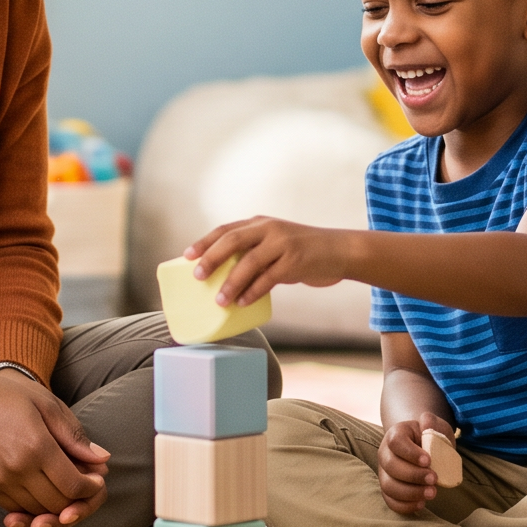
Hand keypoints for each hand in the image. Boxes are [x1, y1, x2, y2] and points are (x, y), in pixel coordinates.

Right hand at [0, 362, 108, 526]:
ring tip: (62, 486)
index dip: (91, 487)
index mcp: (37, 446)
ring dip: (56, 505)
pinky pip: (16, 508)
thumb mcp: (46, 404)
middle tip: (83, 485)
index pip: (74, 486)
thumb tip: (102, 460)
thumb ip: (74, 435)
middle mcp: (17, 469)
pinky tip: (41, 488)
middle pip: (58, 504)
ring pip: (38, 511)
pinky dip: (33, 505)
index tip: (96, 479)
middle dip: (77, 500)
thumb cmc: (5, 395)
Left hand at [185, 217, 351, 307]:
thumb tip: (224, 275)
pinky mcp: (295, 262)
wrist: (340, 251)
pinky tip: (242, 302)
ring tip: (220, 300)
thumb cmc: (303, 251)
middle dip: (212, 259)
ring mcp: (283, 244)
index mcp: (261, 223)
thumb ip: (255, 252)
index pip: (226, 230)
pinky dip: (252, 291)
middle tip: (198, 277)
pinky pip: (268, 278)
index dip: (205, 242)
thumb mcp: (277, 243)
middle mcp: (269, 229)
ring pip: (249, 262)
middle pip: (233, 241)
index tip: (187, 256)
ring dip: (231, 283)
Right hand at [375, 414, 453, 516]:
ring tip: (432, 493)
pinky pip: (390, 501)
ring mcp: (384, 473)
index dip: (410, 453)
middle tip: (434, 479)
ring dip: (410, 493)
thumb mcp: (436, 426)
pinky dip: (405, 506)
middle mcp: (385, 453)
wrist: (424, 449)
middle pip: (390, 466)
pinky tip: (422, 503)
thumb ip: (432, 422)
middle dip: (413, 475)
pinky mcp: (389, 489)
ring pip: (388, 486)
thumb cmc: (431, 438)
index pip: (396, 442)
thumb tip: (426, 422)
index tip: (429, 461)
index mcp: (396, 434)